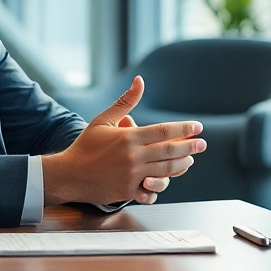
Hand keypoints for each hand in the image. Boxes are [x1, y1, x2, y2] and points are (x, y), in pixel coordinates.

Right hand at [43, 76, 206, 205]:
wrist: (69, 175)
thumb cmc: (86, 146)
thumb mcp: (103, 120)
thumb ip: (125, 102)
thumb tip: (140, 80)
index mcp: (128, 137)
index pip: (164, 131)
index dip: (184, 129)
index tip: (197, 127)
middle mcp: (133, 156)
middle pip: (170, 151)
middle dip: (189, 147)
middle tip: (202, 144)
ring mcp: (132, 175)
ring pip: (166, 170)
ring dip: (182, 164)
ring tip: (190, 159)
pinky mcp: (129, 191)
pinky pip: (153, 187)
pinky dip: (164, 182)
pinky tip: (171, 177)